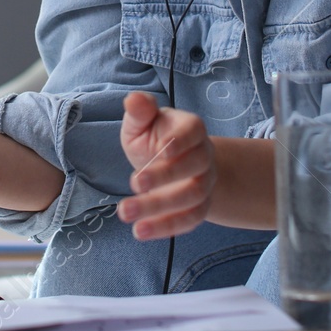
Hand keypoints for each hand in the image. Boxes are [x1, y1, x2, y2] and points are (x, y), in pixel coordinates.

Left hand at [116, 91, 215, 239]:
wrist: (169, 164)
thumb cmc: (153, 138)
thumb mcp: (141, 122)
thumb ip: (139, 111)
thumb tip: (134, 99)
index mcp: (191, 128)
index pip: (193, 132)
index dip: (180, 141)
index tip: (159, 150)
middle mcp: (203, 156)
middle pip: (195, 167)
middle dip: (165, 177)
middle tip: (134, 183)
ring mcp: (204, 183)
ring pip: (193, 197)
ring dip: (160, 207)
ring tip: (126, 212)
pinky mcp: (198, 208)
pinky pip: (190, 220)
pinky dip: (167, 227)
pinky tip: (141, 231)